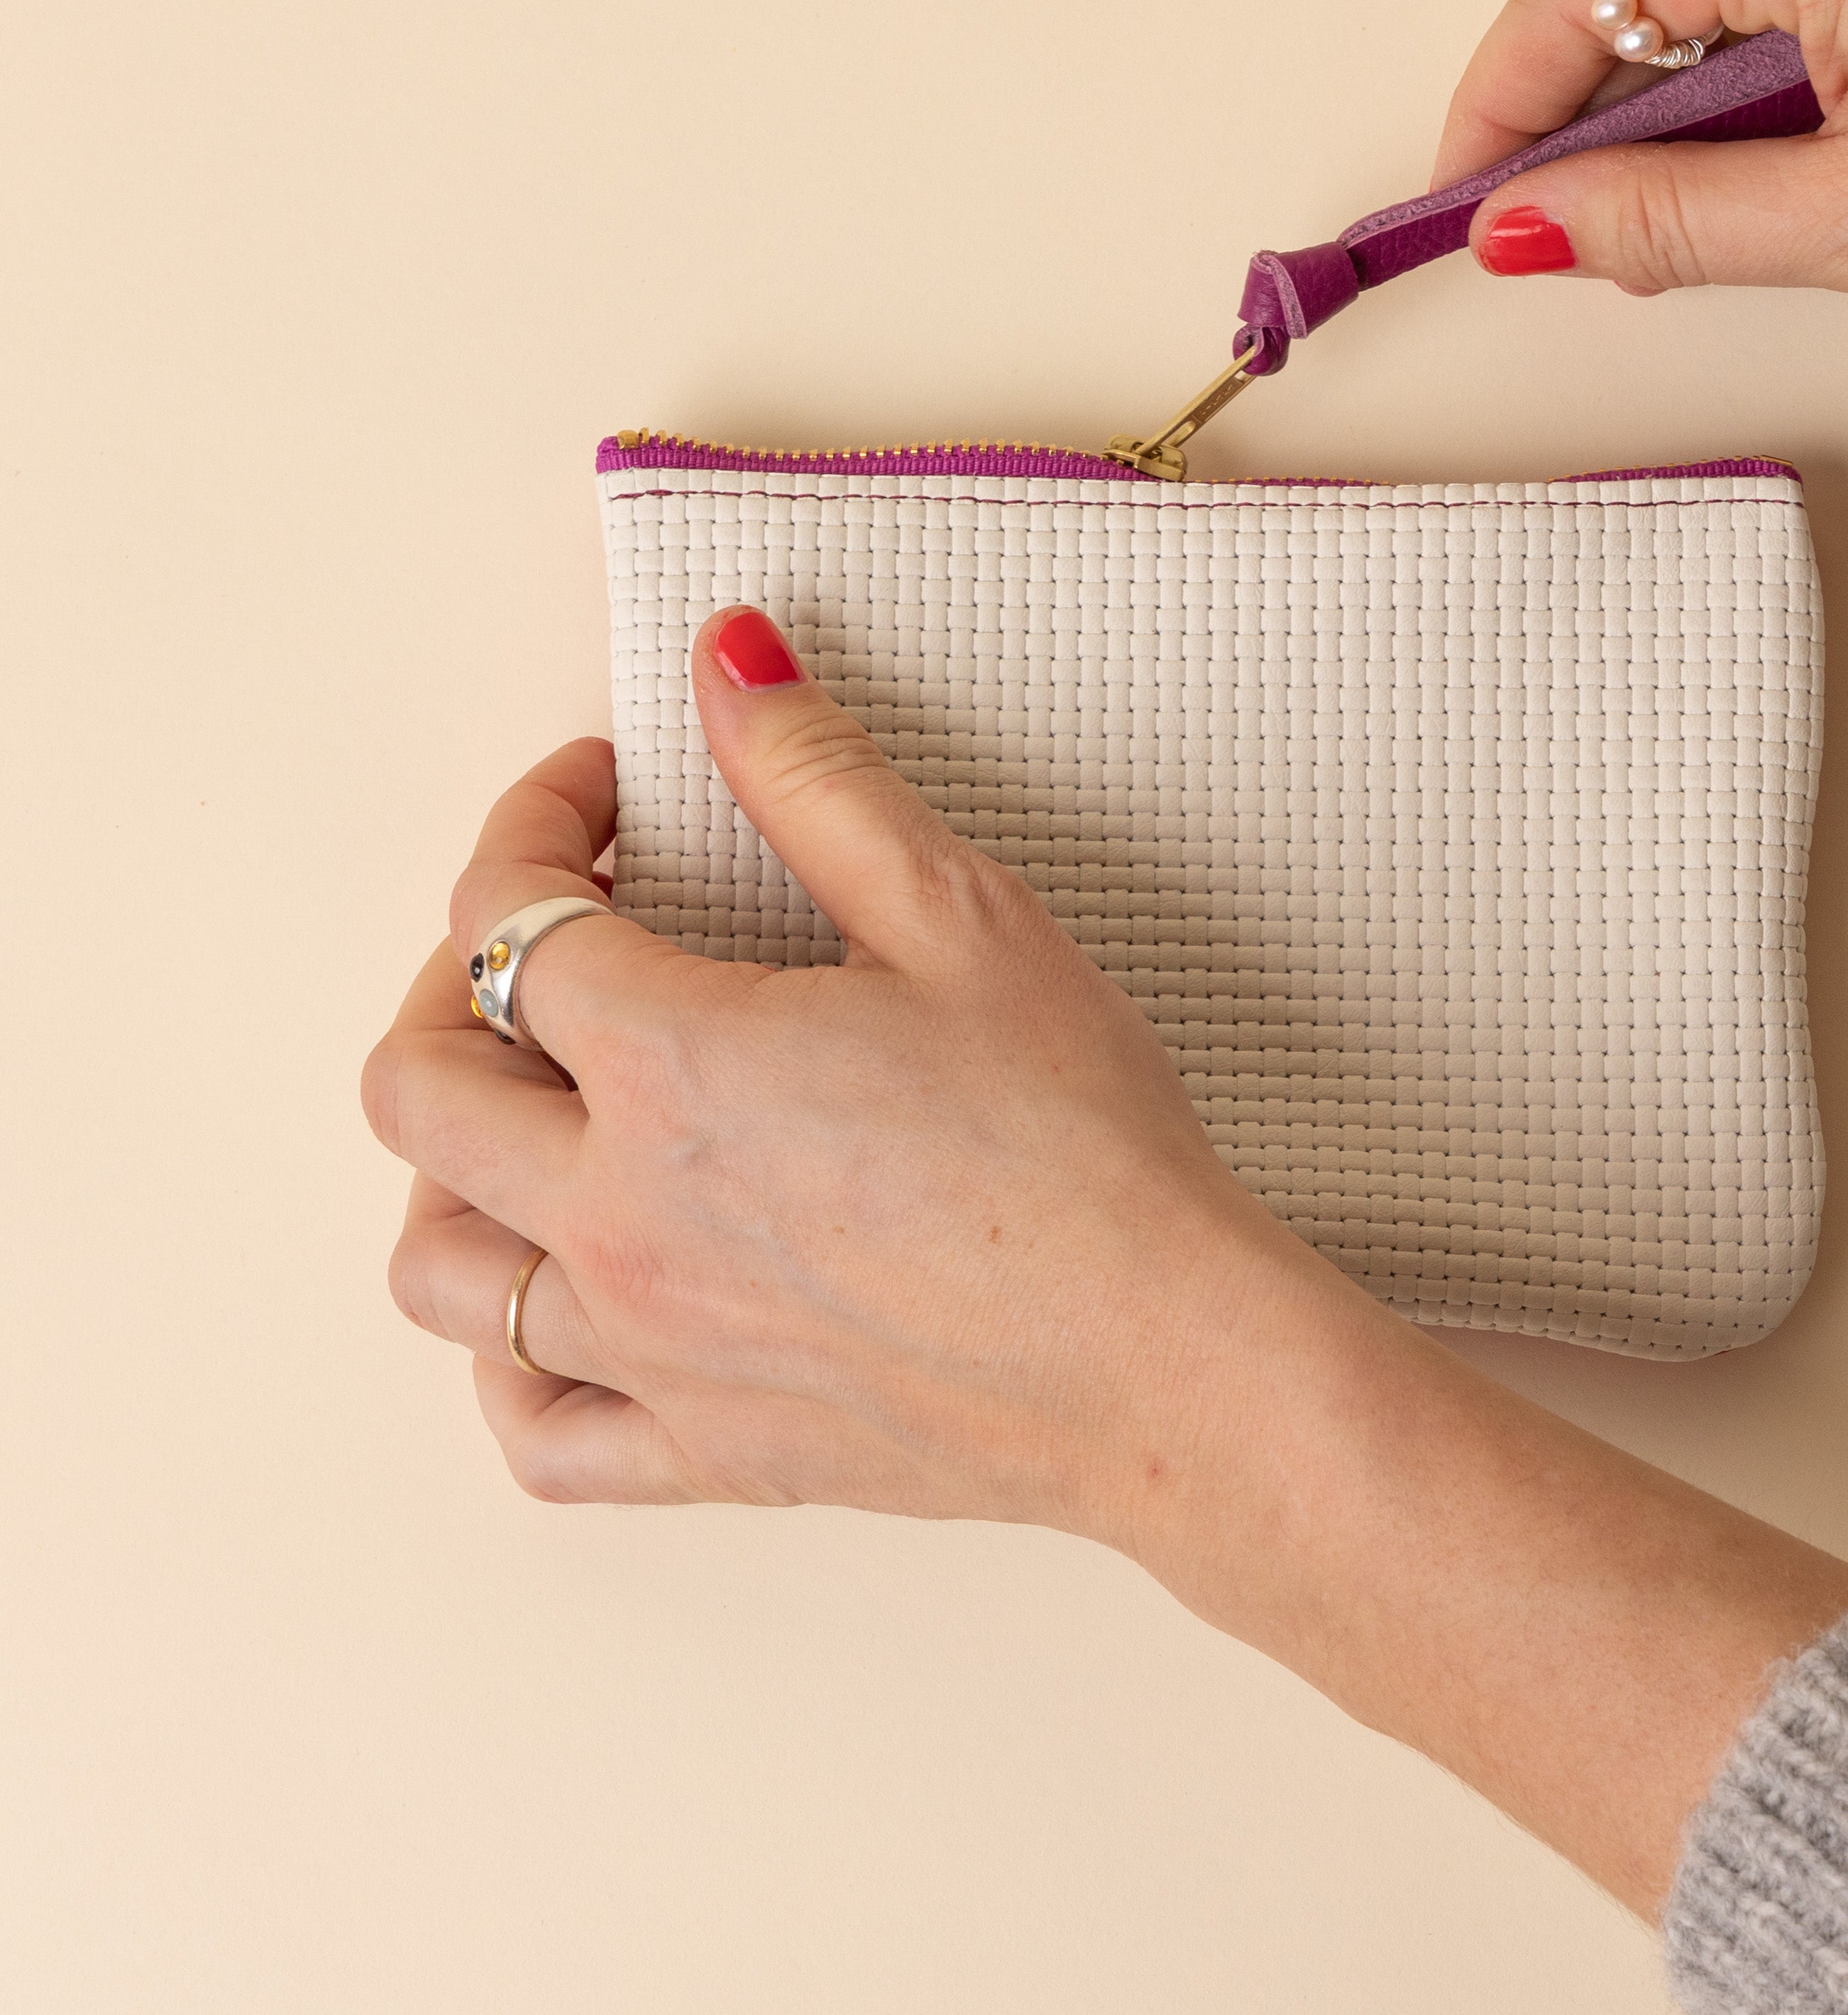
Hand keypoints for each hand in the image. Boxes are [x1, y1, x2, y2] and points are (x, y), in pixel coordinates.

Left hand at [362, 606, 1374, 1548]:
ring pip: (437, 1267)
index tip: (601, 799)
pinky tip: (566, 1304)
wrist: (1164, 1357)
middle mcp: (621, 1216)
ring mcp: (650, 1349)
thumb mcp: (961, 917)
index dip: (536, 824)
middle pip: (417, 1090)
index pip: (507, 917)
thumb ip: (818, 778)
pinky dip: (511, 1362)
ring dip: (455, 1169)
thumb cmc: (1081, 1148)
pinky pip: (533, 1431)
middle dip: (453, 979)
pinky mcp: (706, 1450)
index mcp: (673, 1068)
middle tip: (555, 942)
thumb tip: (729, 664)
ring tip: (540, 1114)